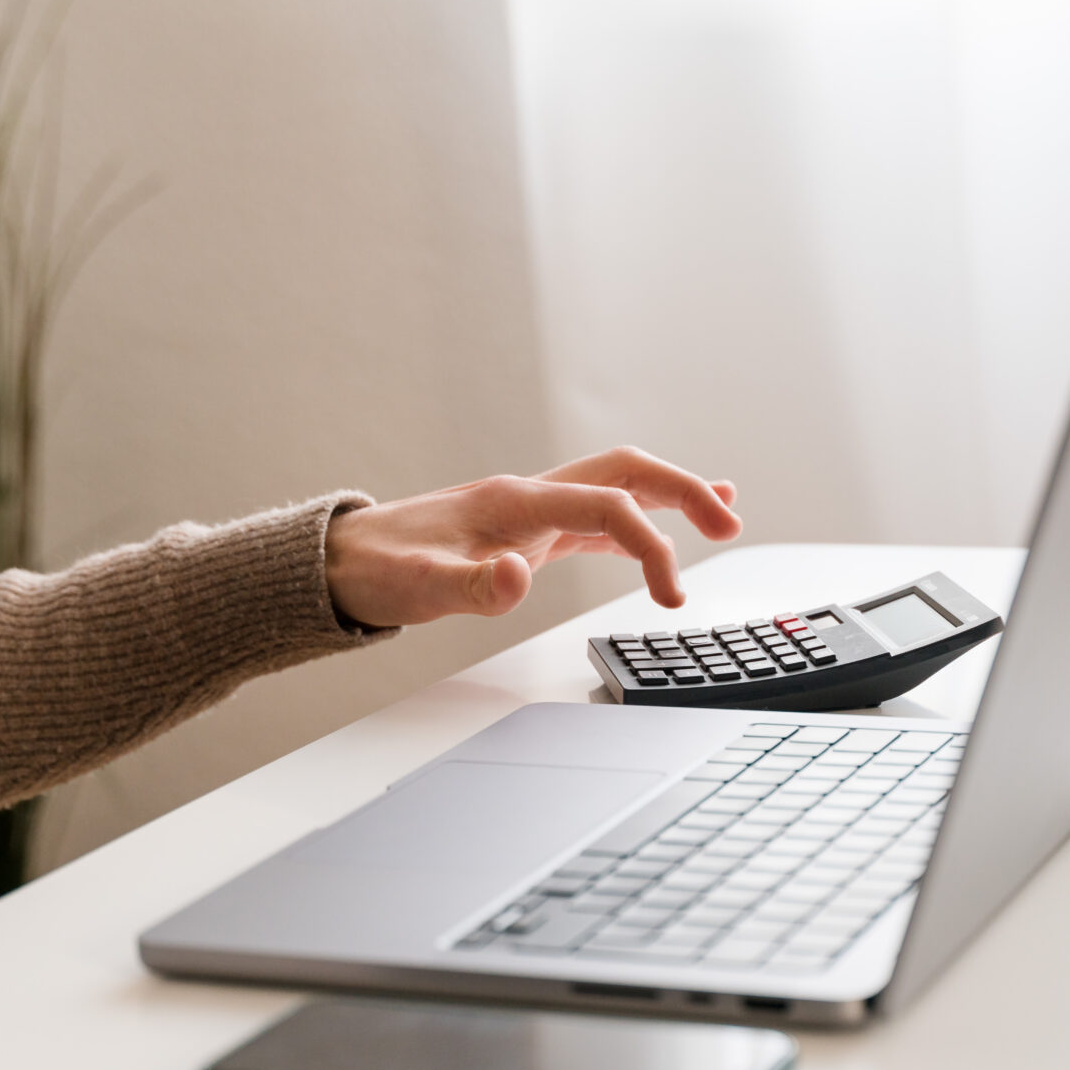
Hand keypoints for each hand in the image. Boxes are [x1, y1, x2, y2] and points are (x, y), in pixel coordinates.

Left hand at [324, 446, 740, 627]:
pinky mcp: (526, 531)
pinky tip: (663, 531)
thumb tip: (520, 578)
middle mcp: (529, 496)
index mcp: (514, 504)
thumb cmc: (377, 569)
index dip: (652, 545)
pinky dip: (638, 520)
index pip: (607, 508)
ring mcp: (530, 510)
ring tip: (725, 511)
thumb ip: (473, 587)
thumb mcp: (420, 588)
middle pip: (625, 473)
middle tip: (730, 524)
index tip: (672, 596)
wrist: (339, 560)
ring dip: (671, 496)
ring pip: (616, 486)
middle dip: (684, 492)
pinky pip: (596, 515)